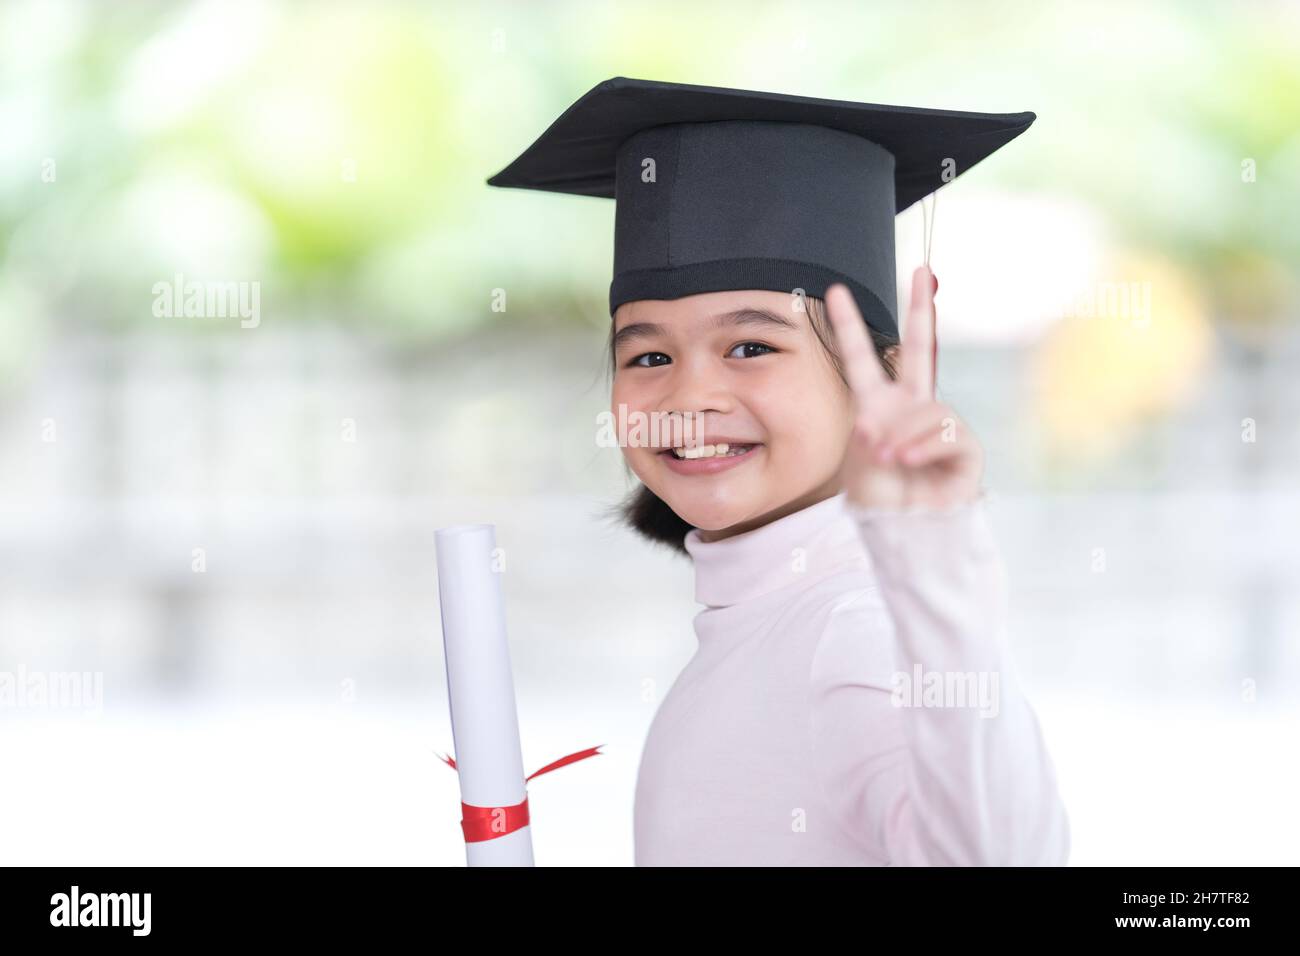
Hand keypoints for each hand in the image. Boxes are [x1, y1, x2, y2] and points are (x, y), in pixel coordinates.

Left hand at [825, 266, 983, 511]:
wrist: (905, 533)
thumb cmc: (880, 500)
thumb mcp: (861, 463)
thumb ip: (871, 433)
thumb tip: (879, 420)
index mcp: (878, 406)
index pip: (862, 359)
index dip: (849, 326)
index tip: (835, 291)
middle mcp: (911, 407)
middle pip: (919, 349)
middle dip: (921, 310)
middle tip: (923, 270)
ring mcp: (939, 424)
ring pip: (926, 408)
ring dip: (902, 432)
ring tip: (886, 457)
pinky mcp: (965, 448)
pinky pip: (945, 432)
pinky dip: (921, 446)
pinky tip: (907, 461)